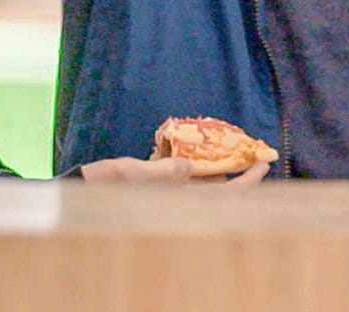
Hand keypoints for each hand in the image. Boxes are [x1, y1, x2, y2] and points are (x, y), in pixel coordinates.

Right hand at [77, 155, 270, 185]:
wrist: (85, 191)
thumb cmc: (107, 186)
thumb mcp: (132, 175)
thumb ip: (162, 173)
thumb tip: (188, 167)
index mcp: (179, 203)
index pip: (226, 197)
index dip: (249, 182)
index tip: (264, 164)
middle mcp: (182, 202)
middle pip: (223, 191)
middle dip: (239, 171)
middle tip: (255, 150)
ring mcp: (174, 197)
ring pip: (208, 184)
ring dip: (220, 167)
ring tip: (232, 145)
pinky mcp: (164, 190)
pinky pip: (191, 178)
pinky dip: (200, 165)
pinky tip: (201, 149)